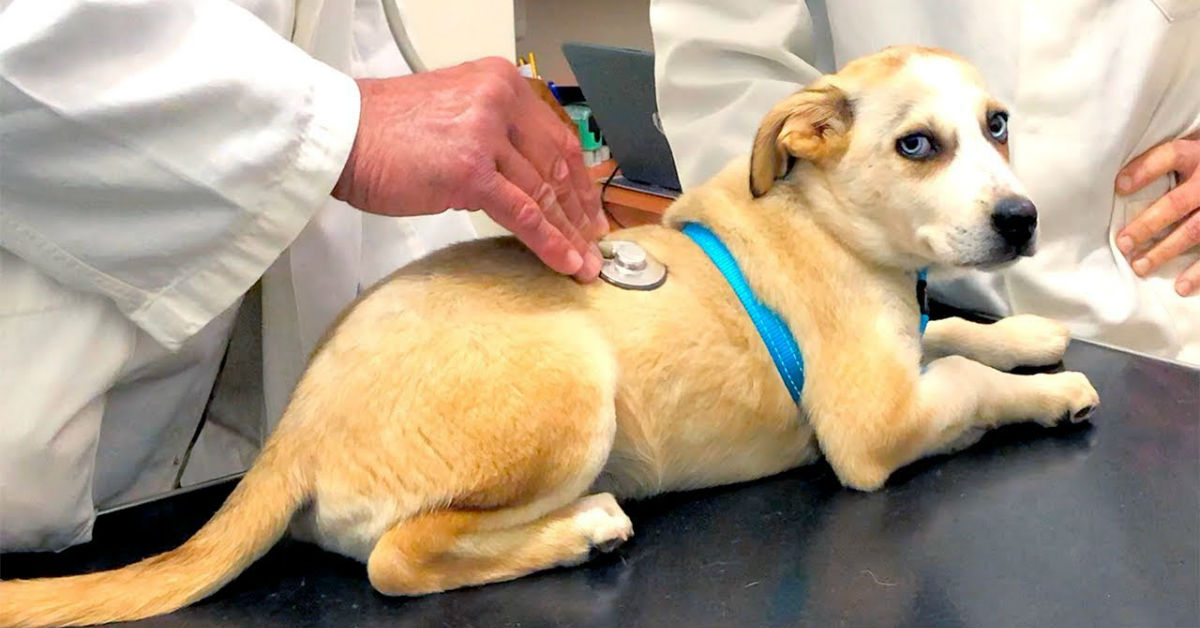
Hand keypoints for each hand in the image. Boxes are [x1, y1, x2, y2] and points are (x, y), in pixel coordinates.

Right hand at [332, 57, 606, 280]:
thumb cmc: (387, 131)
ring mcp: (485, 135)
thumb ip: (495, 133)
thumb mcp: (455, 112)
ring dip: (570, 234)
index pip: (557, 137)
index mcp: (500, 82)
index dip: (579, 180)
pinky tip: (566, 262)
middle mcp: (499, 101)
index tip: (589, 209)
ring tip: (585, 263)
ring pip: (543, 192)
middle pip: (557, 165)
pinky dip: (549, 242)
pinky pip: (522, 214)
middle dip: (579, 212)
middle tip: (595, 242)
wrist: (341, 135)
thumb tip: (529, 177)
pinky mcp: (470, 171)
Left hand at [1115, 135, 1199, 295]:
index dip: (1144, 170)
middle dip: (1147, 224)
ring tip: (1140, 266)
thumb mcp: (1189, 152)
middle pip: (1176, 202)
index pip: (1170, 155)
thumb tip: (1114, 181)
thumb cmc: (1199, 165)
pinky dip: (1198, 272)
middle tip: (1123, 243)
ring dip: (1165, 251)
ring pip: (1194, 229)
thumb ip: (1161, 162)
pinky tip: (1180, 286)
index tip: (1118, 186)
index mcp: (1196, 155)